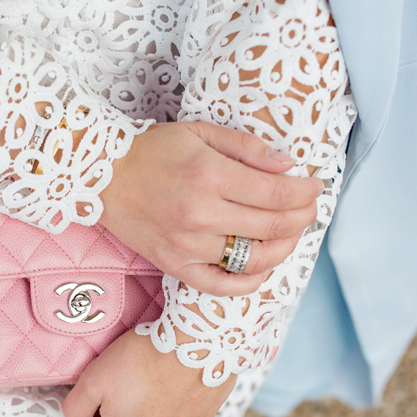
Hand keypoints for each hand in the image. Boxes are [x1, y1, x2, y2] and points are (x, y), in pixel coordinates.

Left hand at [61, 327, 238, 416]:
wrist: (197, 342)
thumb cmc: (141, 359)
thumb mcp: (91, 380)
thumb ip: (74, 408)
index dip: (91, 404)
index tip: (104, 382)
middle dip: (120, 408)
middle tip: (128, 377)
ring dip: (148, 407)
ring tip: (153, 376)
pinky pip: (177, 416)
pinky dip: (172, 402)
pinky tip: (173, 379)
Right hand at [97, 120, 322, 296]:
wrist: (100, 176)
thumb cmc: (151, 150)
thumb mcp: (200, 132)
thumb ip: (247, 148)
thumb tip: (289, 166)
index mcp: (210, 175)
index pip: (277, 193)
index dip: (305, 192)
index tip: (315, 187)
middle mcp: (201, 214)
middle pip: (273, 226)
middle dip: (303, 218)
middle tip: (310, 208)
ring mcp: (187, 244)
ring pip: (254, 259)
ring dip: (284, 248)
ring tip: (289, 234)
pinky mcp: (174, 264)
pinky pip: (221, 284)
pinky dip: (249, 282)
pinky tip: (262, 268)